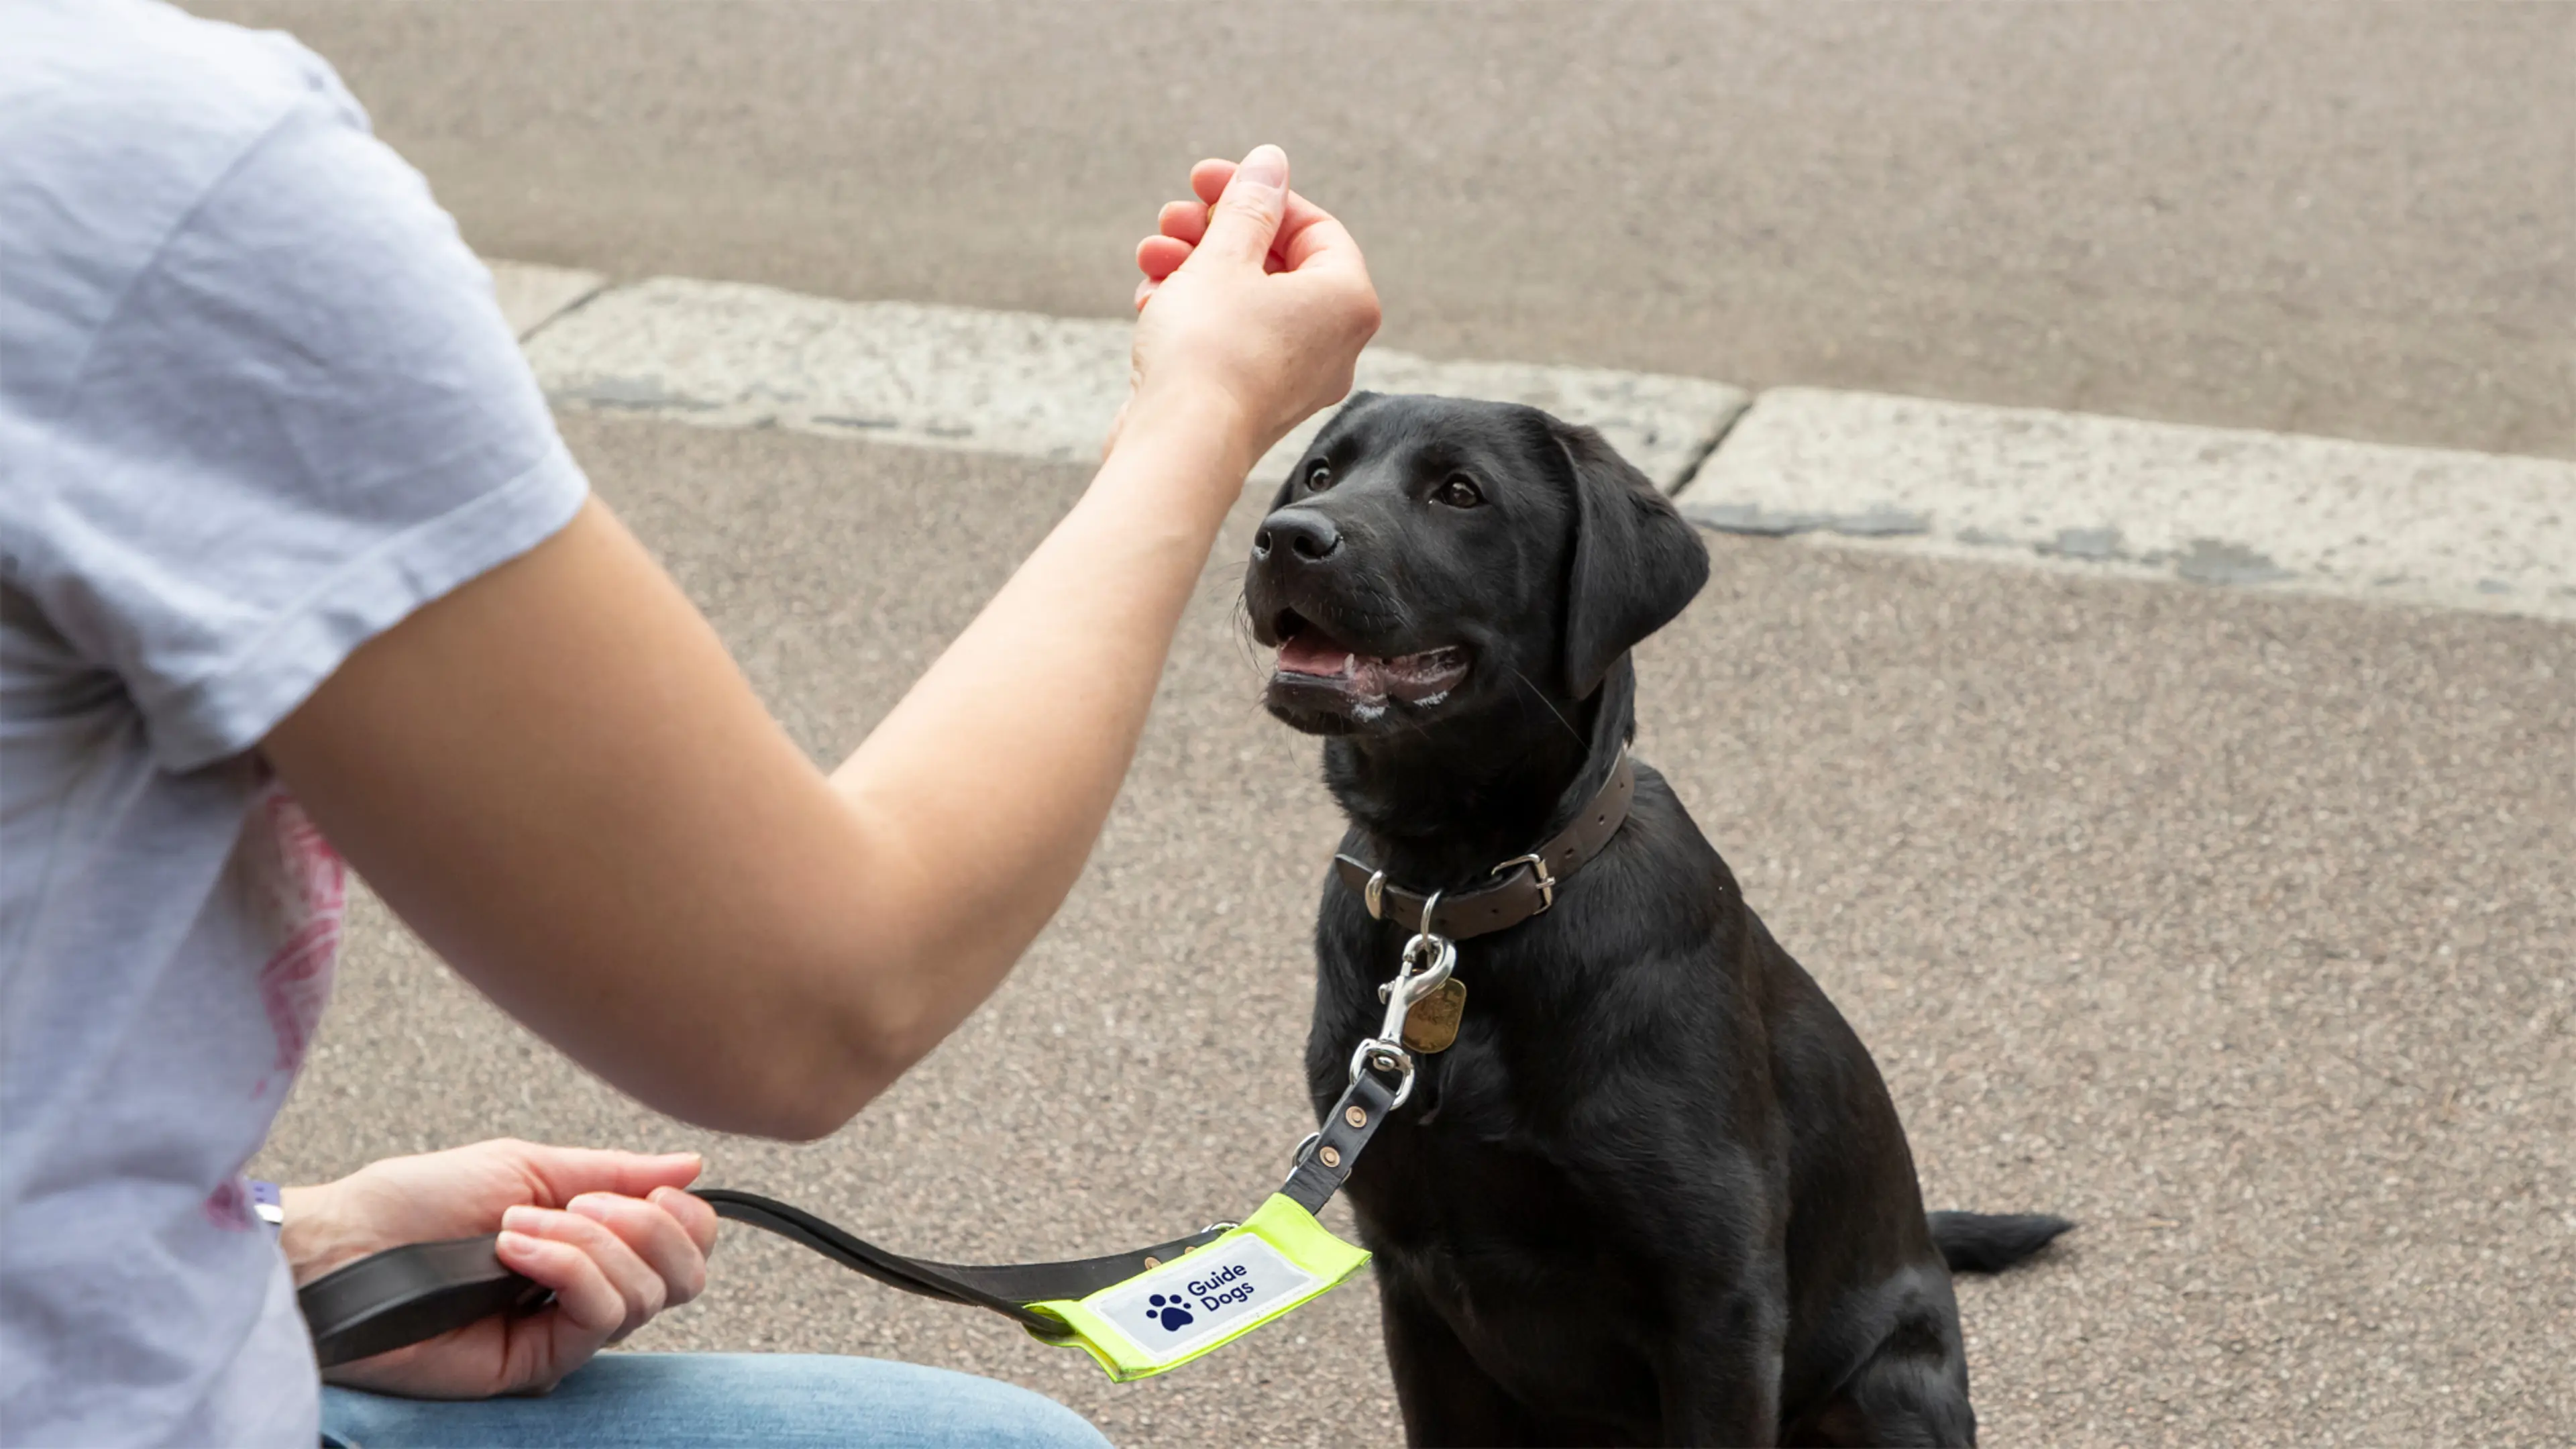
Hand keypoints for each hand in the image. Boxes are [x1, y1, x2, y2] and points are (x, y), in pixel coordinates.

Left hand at [281, 1139, 718, 1397]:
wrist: (345, 1248)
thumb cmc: (414, 1203)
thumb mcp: (526, 1167)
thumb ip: (613, 1171)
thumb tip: (691, 1165)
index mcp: (590, 1240)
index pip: (685, 1244)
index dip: (685, 1217)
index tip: (656, 1190)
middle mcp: (587, 1289)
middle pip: (685, 1276)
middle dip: (650, 1227)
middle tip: (583, 1204)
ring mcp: (563, 1329)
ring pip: (646, 1296)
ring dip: (591, 1243)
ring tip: (519, 1228)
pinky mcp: (537, 1363)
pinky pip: (598, 1317)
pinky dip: (571, 1269)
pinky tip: (516, 1251)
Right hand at [1108, 145, 1378, 466]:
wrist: (1179, 448)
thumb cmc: (1209, 350)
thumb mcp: (1223, 257)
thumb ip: (1248, 206)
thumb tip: (1271, 163)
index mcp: (1347, 300)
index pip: (1313, 226)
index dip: (1256, 195)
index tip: (1205, 181)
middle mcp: (1334, 343)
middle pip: (1276, 262)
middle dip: (1215, 232)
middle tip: (1170, 216)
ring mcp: (1295, 378)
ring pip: (1247, 301)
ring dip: (1195, 268)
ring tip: (1150, 256)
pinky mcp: (1253, 402)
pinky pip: (1232, 340)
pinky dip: (1195, 313)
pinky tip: (1152, 301)